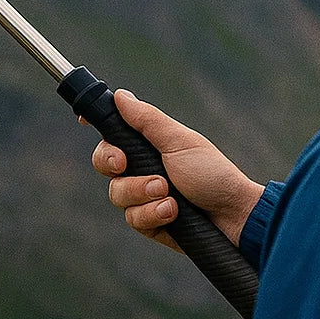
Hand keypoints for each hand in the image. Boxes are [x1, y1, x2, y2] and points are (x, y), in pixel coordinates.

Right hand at [91, 90, 263, 252]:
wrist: (235, 216)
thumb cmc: (213, 173)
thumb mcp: (179, 141)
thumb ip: (147, 120)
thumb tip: (120, 95)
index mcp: (147, 145)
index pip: (111, 133)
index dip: (95, 125)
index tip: (85, 123)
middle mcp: (141, 169)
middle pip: (102, 163)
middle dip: (111, 163)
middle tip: (124, 164)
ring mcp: (143, 197)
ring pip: (116, 194)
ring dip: (142, 192)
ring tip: (169, 193)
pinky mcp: (149, 223)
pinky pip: (133, 219)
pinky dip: (153, 214)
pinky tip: (173, 213)